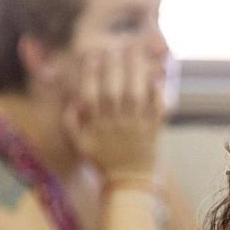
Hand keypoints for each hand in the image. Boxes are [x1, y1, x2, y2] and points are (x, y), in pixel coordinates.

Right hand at [62, 47, 164, 180]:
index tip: (92, 57)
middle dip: (114, 68)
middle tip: (115, 48)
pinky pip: (157, 110)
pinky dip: (157, 95)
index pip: (90, 96)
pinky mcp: (153, 131)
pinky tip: (156, 78)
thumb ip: (72, 123)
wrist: (129, 181)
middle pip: (113, 92)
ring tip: (135, 54)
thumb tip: (71, 102)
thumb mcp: (80, 145)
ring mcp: (136, 127)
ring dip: (135, 73)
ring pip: (136, 97)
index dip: (90, 75)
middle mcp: (116, 124)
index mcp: (96, 126)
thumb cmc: (103, 161)